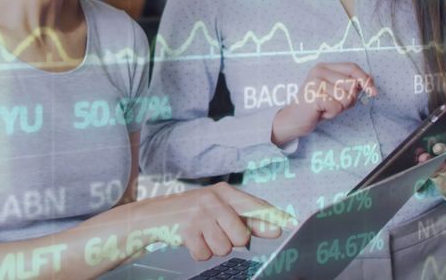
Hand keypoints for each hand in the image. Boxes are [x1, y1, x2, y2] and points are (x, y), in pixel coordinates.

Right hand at [138, 183, 295, 261]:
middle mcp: (212, 199)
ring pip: (223, 248)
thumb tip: (276, 229)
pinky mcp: (186, 230)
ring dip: (213, 247)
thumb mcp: (220, 209)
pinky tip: (192, 239)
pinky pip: (205, 254)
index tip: (290, 224)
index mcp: (224, 191)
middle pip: (241, 236)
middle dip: (230, 240)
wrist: (155, 216)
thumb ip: (248, 219)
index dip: (273, 217)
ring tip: (202, 234)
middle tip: (215, 231)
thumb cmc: (193, 212)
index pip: (255, 206)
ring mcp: (198, 214)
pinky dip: (199, 252)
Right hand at [271, 63, 377, 145]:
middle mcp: (319, 71)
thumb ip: (351, 85)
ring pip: (346, 97)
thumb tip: (370, 80)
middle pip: (352, 84)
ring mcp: (315, 82)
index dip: (365, 79)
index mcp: (325, 67)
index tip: (374, 93)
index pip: (352, 67)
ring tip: (326, 107)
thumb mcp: (336, 93)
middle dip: (349, 99)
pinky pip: (337, 107)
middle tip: (334, 103)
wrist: (294, 119)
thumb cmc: (317, 106)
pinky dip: (332, 113)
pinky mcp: (313, 96)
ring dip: (340, 108)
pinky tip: (321, 112)